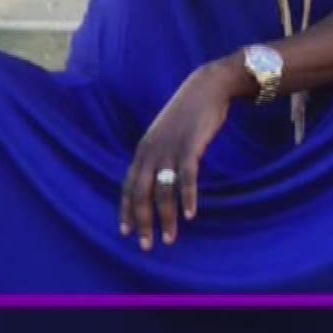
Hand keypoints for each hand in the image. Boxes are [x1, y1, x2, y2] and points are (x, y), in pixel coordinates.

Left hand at [122, 60, 238, 249]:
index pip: (129, 186)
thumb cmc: (189, 113)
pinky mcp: (190, 146)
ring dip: (166, 217)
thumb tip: (159, 176)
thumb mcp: (166, 134)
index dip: (126, 211)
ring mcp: (170, 149)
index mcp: (143, 150)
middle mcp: (151, 151)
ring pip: (162, 190)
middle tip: (146, 246)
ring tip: (170, 239)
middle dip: (142, 222)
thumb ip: (160, 154)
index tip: (126, 233)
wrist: (207, 87)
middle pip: (141, 194)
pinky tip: (190, 215)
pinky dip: (187, 197)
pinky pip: (186, 177)